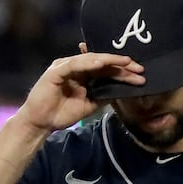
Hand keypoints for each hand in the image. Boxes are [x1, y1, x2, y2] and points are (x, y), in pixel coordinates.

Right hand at [16, 43, 143, 132]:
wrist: (42, 123)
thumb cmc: (62, 113)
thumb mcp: (90, 105)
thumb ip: (103, 95)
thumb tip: (122, 91)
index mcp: (83, 74)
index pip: (106, 69)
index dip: (123, 71)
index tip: (140, 74)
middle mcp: (75, 67)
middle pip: (101, 62)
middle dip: (121, 64)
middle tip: (140, 67)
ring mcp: (64, 67)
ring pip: (90, 60)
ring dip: (109, 61)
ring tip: (126, 62)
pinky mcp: (55, 71)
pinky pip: (74, 64)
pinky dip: (87, 63)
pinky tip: (101, 64)